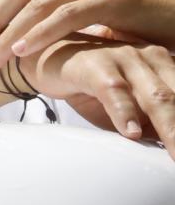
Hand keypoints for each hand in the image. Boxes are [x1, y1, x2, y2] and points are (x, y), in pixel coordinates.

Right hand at [22, 34, 174, 156]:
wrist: (43, 56)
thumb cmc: (91, 83)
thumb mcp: (129, 106)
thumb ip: (152, 123)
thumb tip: (169, 148)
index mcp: (165, 65)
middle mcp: (150, 57)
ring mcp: (123, 58)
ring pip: (155, 97)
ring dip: (170, 129)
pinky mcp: (94, 63)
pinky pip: (113, 90)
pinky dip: (124, 112)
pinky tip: (131, 133)